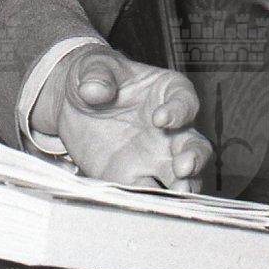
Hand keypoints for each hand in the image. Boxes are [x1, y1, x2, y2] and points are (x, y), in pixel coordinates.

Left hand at [30, 45, 212, 191]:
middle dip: (194, 158)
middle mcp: (171, 129)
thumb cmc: (95, 77)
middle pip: (195, 146)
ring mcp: (157, 157)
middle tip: (183, 167)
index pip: (184, 102)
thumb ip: (96, 76)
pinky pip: (149, 192)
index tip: (160, 119)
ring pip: (184, 177)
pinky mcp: (135, 177)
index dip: (178, 112)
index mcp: (168, 93)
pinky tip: (144, 203)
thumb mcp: (92, 65)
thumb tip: (93, 90)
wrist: (73, 104)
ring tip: (177, 194)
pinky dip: (150, 200)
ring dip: (184, 187)